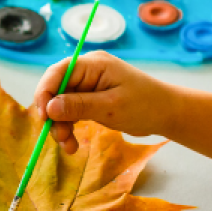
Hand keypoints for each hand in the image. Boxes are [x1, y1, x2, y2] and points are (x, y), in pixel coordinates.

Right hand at [32, 51, 174, 153]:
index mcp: (93, 64)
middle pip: (55, 90)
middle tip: (58, 138)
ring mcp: (87, 85)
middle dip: (53, 115)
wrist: (167, 114)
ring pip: (59, 104)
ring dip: (60, 126)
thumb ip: (79, 106)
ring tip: (69, 146)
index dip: (45, 93)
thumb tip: (49, 108)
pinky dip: (68, 127)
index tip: (43, 117)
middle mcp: (86, 71)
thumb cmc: (146, 105)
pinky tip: (72, 143)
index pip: (57, 72)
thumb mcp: (111, 107)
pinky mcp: (88, 99)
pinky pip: (69, 112)